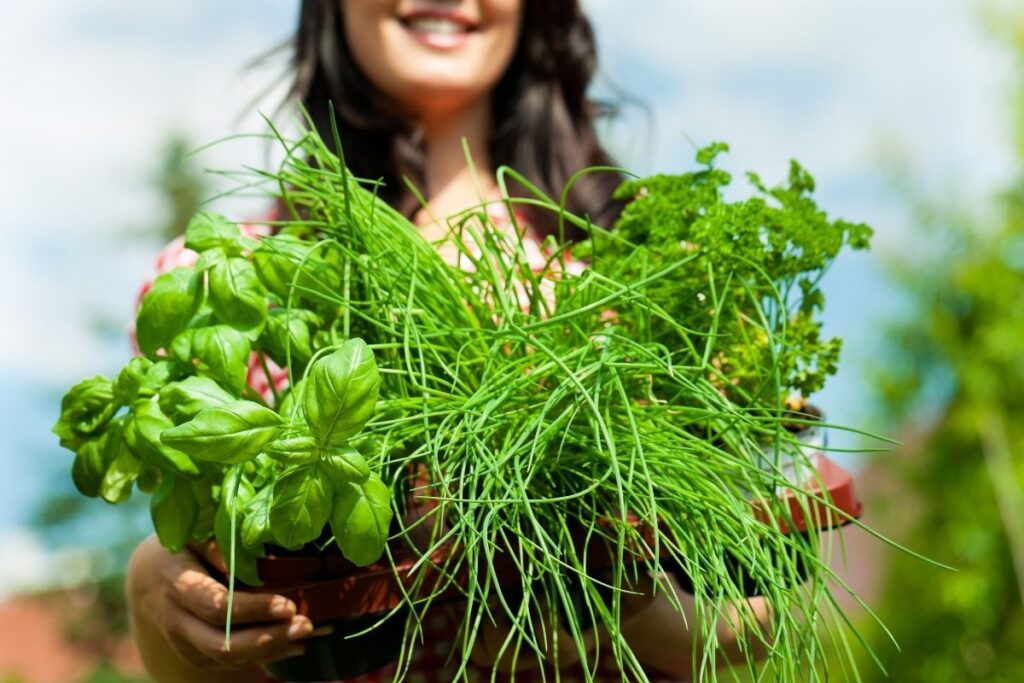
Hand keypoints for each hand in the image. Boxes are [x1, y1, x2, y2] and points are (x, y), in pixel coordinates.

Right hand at [127, 535, 329, 675]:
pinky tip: (293, 646)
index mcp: (178, 585)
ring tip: (306, 635)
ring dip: (270, 650)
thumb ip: (222, 547)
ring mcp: (183, 642)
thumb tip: (256, 562)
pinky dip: (263, 657)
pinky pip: (229, 663)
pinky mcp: (194, 654)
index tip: (288, 605)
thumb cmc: (184, 548)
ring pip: (227, 658)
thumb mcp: (198, 536)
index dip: (254, 609)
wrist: (151, 578)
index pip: (217, 606)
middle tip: (305, 625)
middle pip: (222, 643)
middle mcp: (176, 620)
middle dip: (267, 638)